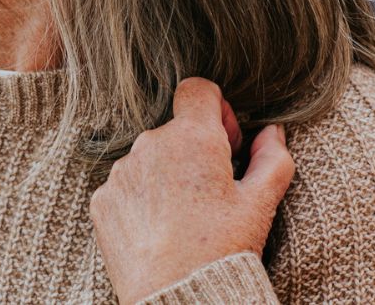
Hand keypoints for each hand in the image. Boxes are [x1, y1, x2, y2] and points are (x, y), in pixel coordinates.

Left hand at [89, 78, 295, 304]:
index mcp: (192, 137)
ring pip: (149, 158)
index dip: (217, 111)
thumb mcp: (260, 205)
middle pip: (175, 129)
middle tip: (210, 192)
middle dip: (194, 150)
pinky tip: (159, 230)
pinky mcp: (102, 199)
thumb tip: (272, 131)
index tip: (225, 144)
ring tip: (183, 218)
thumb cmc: (223, 253)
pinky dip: (141, 200)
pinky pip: (126, 186)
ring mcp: (122, 172)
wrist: (178, 299)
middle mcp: (150, 144)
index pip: (198, 90)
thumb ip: (272, 157)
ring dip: (166, 175)